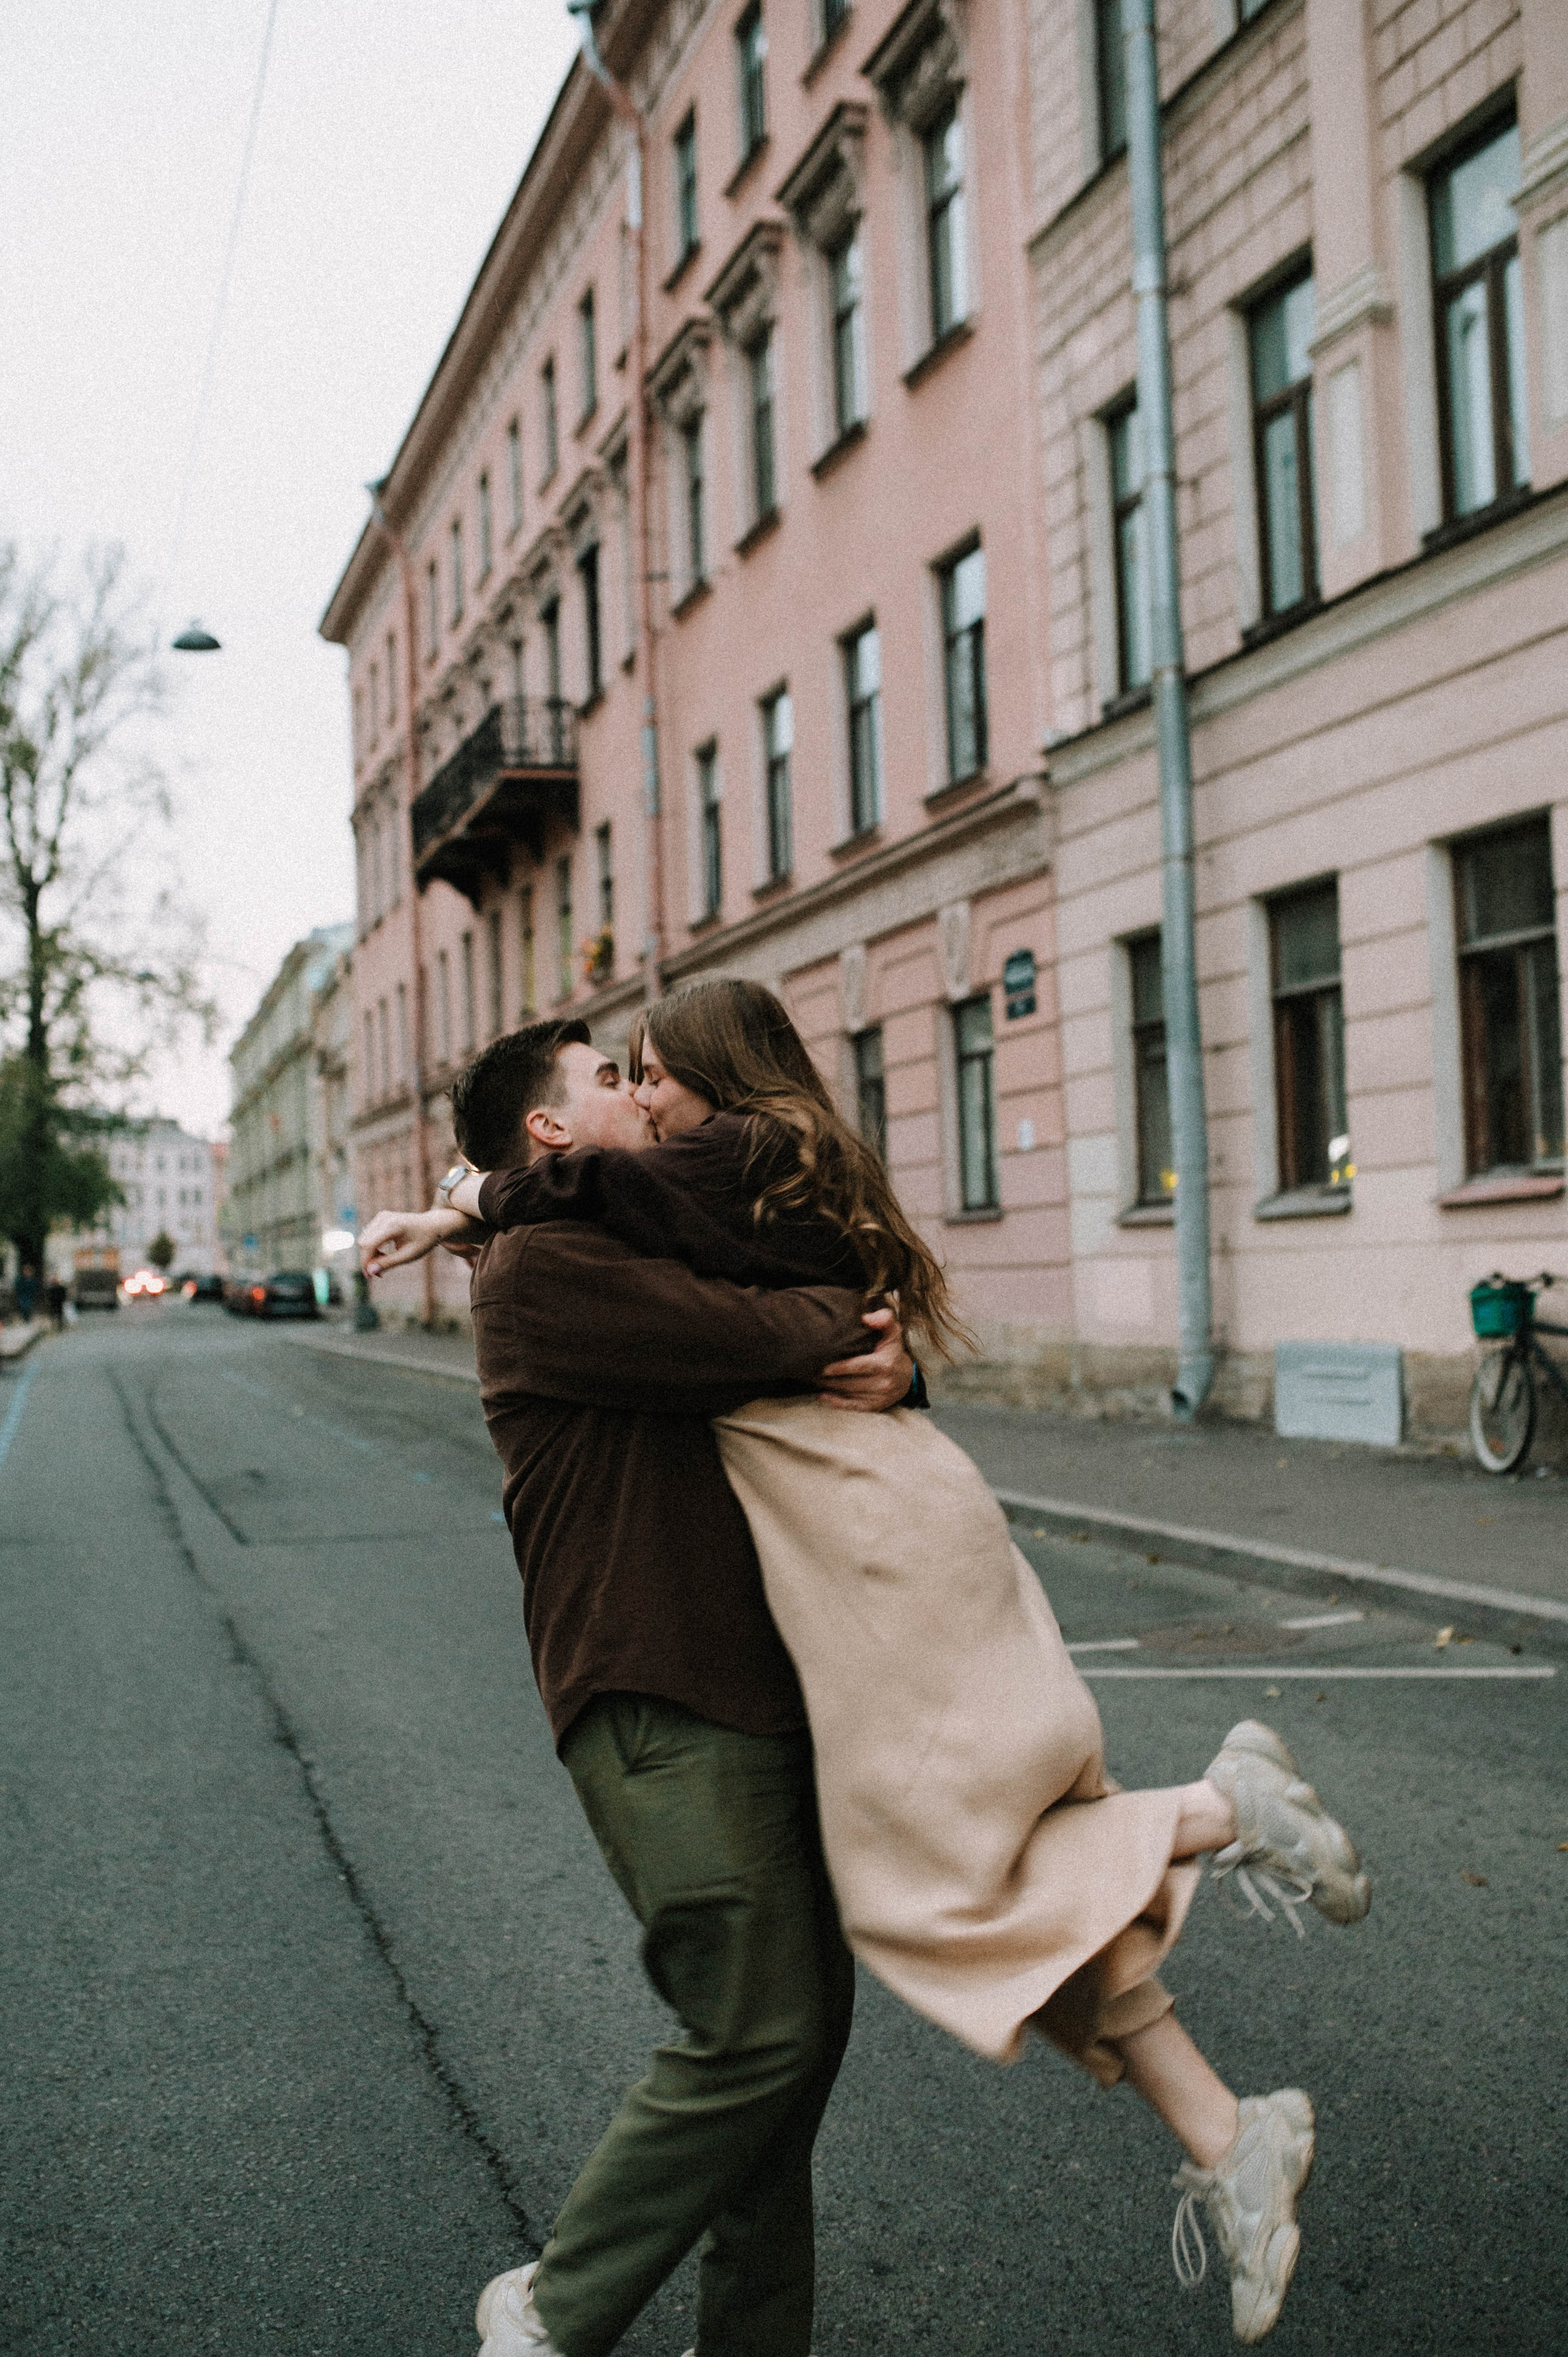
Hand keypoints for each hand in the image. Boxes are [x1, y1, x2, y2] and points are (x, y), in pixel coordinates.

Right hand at [359, 1205, 477, 1277]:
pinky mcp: (381, 1218)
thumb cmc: (423, 1241)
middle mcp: (384, 1218)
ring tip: (385, 1263)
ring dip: (370, 1254)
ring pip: (364, 1240)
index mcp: (393, 1226)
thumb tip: (370, 1272)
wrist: (433, 1225)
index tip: (371, 1276)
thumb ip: (388, 1263)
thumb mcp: (408, 1255)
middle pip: (363, 1242)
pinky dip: (373, 1248)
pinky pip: (369, 1236)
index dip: (365, 1261)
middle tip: (379, 1273)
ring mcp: (381, 1216)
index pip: (368, 1244)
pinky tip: (384, 1254)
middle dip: (367, 1260)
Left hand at [816, 1305, 914, 1412]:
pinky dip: (836, 1403)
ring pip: (848, 1393)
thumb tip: (866, 1318)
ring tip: (812, 1380)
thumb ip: (884, 1319)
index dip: (840, 1367)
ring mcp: (878, 1397)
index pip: (859, 1366)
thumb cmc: (893, 1351)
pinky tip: (821, 1397)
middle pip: (849, 1382)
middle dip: (828, 1378)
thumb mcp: (893, 1333)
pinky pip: (852, 1406)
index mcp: (885, 1364)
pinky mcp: (874, 1407)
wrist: (907, 1377)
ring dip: (828, 1388)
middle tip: (809, 1371)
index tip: (823, 1366)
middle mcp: (883, 1382)